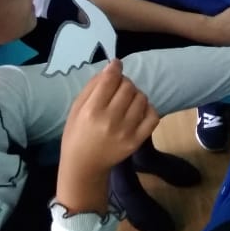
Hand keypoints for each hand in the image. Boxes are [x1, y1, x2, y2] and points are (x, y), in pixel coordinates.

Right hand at [57, 60, 159, 213]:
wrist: (84, 166)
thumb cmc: (77, 134)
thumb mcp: (76, 108)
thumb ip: (92, 87)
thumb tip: (111, 68)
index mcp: (92, 111)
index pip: (110, 80)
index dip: (115, 67)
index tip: (116, 64)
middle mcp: (111, 120)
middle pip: (128, 86)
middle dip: (124, 82)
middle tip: (118, 89)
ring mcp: (127, 131)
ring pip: (142, 98)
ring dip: (135, 95)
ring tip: (126, 101)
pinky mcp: (138, 140)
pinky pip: (153, 116)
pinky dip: (148, 109)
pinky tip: (137, 111)